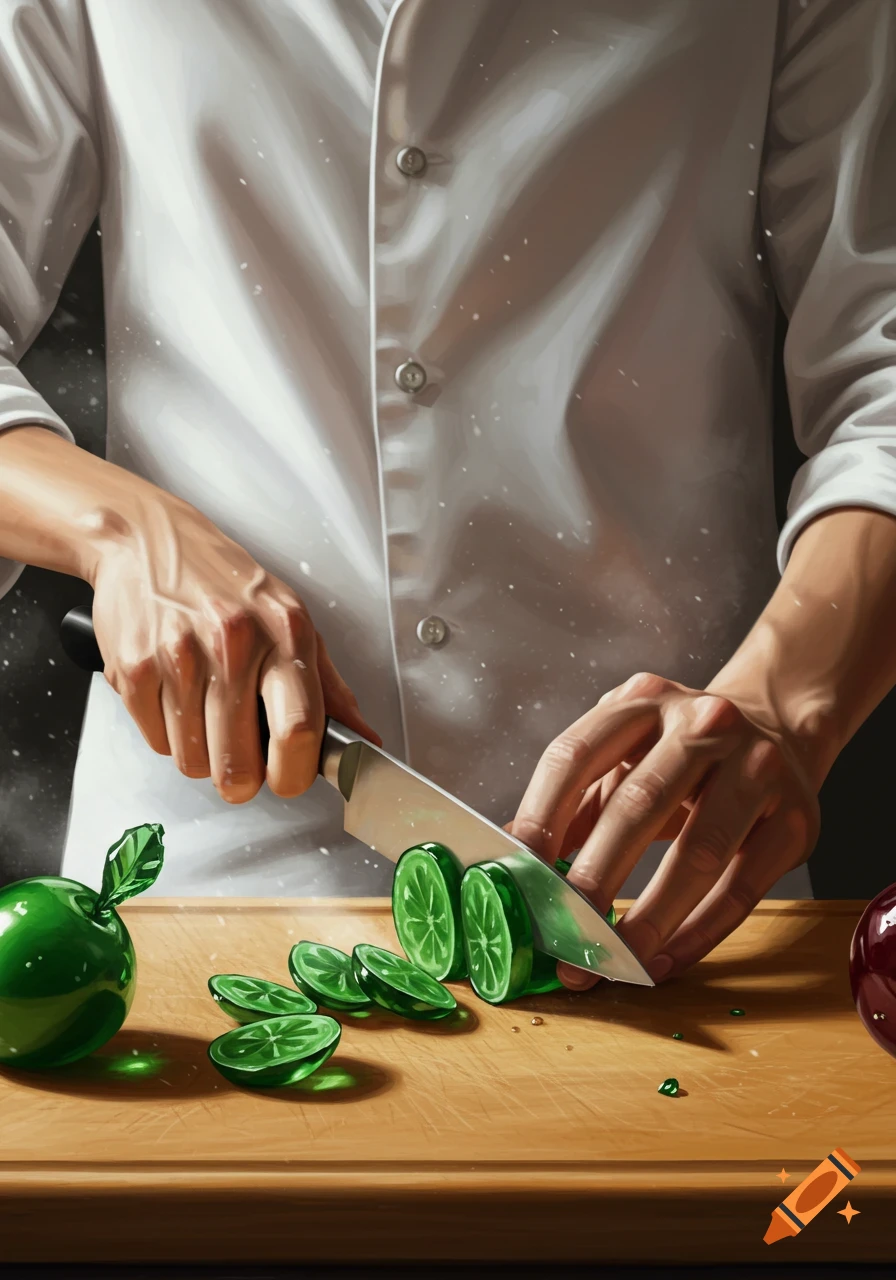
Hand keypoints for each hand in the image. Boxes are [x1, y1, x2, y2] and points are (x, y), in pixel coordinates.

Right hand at [91, 493, 379, 803]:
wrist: (150, 541)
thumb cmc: (227, 584)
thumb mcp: (292, 621)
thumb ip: (330, 689)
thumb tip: (363, 742)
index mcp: (285, 634)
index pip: (298, 731)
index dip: (293, 775)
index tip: (287, 779)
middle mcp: (234, 642)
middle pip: (238, 764)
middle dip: (241, 779)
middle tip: (241, 758)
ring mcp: (180, 655)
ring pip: (192, 761)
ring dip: (201, 753)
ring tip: (205, 710)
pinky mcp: (133, 667)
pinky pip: (156, 742)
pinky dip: (166, 733)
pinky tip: (175, 695)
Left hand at [509, 672, 819, 988]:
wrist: (778, 728)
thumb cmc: (680, 754)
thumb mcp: (623, 757)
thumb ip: (573, 803)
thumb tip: (514, 864)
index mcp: (641, 701)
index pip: (576, 754)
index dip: (542, 813)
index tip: (517, 869)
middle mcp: (703, 724)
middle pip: (639, 804)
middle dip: (595, 875)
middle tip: (564, 933)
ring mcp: (757, 768)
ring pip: (699, 853)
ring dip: (650, 916)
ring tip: (614, 961)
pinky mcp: (795, 820)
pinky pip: (742, 889)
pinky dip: (698, 933)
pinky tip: (663, 961)